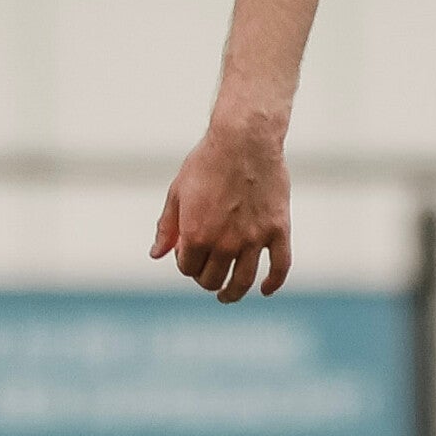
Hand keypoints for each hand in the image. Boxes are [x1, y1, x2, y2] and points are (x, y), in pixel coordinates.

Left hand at [151, 113, 291, 301]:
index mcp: (196, 234)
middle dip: (206, 278)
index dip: (186, 264)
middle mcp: (225, 242)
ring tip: (228, 295)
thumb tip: (156, 255)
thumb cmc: (207, 162)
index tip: (188, 254)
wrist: (244, 140)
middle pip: (213, 279)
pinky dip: (273, 283)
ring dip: (233, 293)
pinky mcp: (277, 230)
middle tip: (207, 271)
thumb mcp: (177, 192)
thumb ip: (166, 227)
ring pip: (243, 281)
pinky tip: (265, 289)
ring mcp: (254, 238)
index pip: (188, 269)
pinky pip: (280, 266)